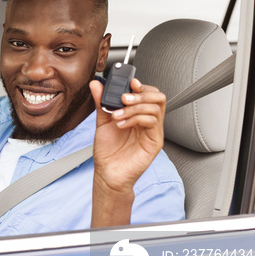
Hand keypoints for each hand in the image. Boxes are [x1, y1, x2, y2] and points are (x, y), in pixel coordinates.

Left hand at [88, 78, 165, 225]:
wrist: (108, 173)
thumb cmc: (108, 151)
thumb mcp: (102, 121)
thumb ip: (101, 102)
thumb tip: (96, 84)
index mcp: (138, 114)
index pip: (148, 93)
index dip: (141, 85)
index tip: (130, 82)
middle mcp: (148, 121)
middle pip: (157, 97)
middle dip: (140, 93)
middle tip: (123, 98)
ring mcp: (152, 131)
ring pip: (156, 107)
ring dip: (134, 107)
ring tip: (117, 115)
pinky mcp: (155, 141)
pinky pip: (152, 122)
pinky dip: (136, 118)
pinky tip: (122, 124)